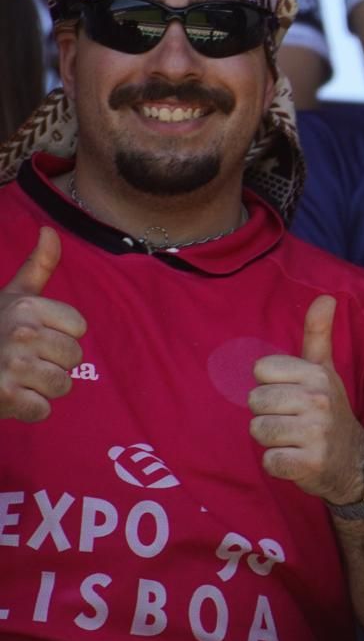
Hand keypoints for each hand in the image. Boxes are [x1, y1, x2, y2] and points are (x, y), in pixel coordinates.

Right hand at [0, 228, 86, 422]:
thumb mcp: (10, 295)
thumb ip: (38, 266)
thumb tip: (49, 230)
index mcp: (26, 307)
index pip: (79, 328)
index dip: (58, 336)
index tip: (31, 337)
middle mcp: (21, 332)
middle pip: (74, 357)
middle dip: (51, 364)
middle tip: (20, 361)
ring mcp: (11, 365)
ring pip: (62, 385)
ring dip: (41, 389)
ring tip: (15, 378)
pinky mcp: (4, 397)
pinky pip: (43, 410)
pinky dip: (27, 410)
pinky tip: (8, 397)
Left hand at [249, 295, 363, 503]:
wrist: (355, 460)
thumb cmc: (329, 411)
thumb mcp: (325, 371)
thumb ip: (318, 334)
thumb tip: (325, 296)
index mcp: (318, 375)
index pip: (261, 370)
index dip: (270, 384)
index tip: (291, 395)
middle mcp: (319, 401)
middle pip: (255, 401)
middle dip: (268, 414)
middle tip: (292, 420)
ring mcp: (316, 433)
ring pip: (258, 430)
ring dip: (270, 439)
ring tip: (292, 439)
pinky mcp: (309, 464)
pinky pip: (269, 460)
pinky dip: (277, 464)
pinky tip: (295, 458)